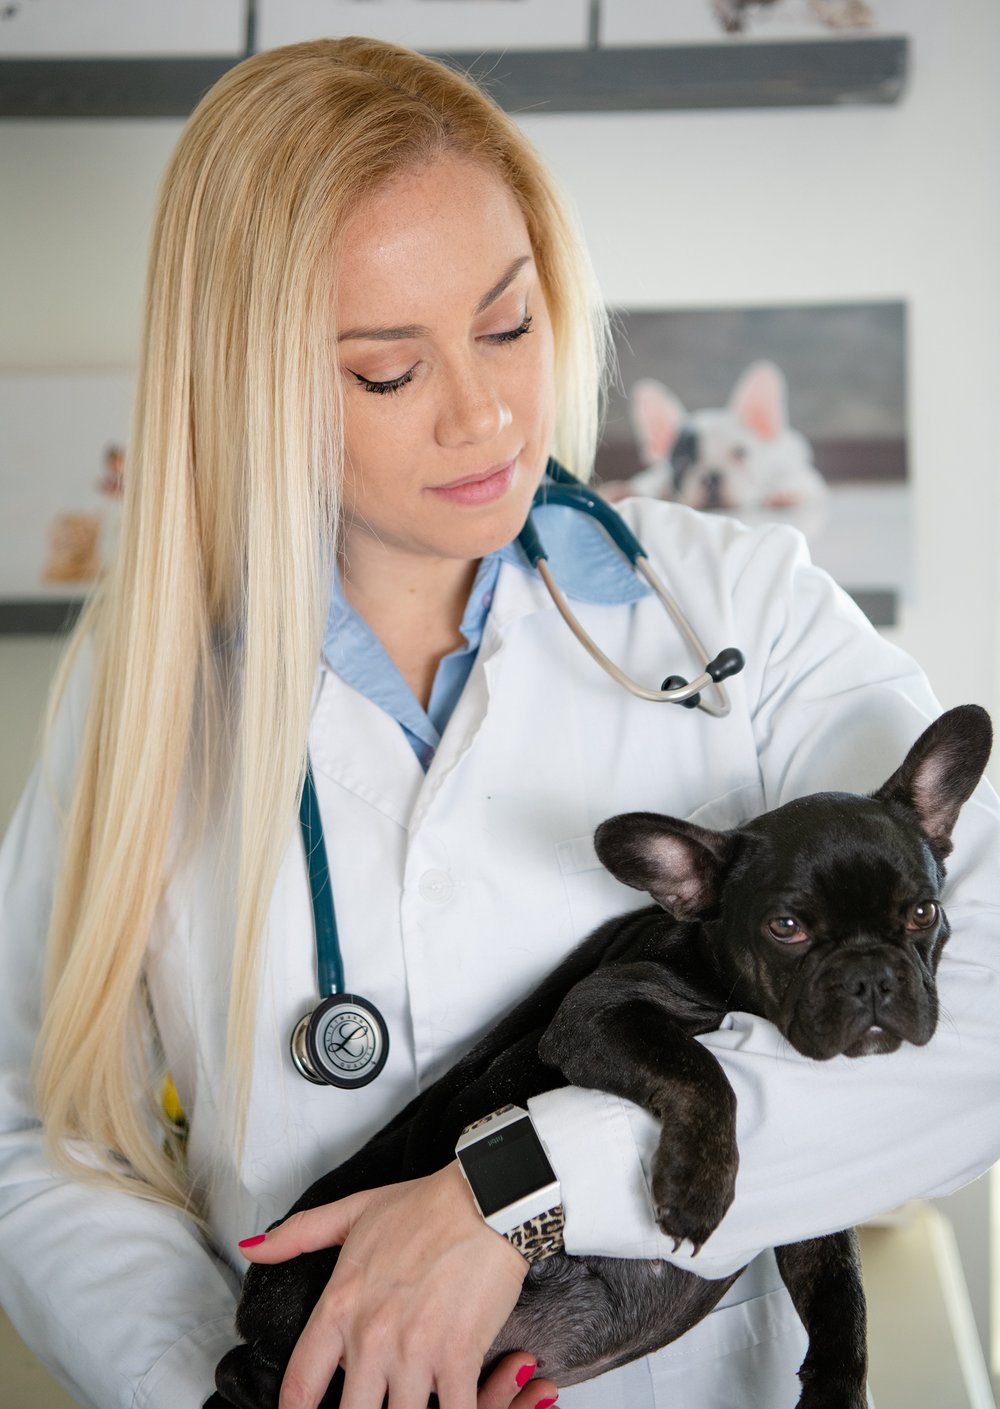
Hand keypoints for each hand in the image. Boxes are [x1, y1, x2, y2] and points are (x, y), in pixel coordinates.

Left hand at [240, 1161, 558, 1408]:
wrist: (485, 1197)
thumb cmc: (425, 1205)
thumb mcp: (354, 1212)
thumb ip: (299, 1234)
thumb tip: (251, 1246)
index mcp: (339, 1306)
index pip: (299, 1386)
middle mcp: (370, 1337)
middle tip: (372, 1405)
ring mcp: (413, 1352)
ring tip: (408, 1406)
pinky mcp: (458, 1358)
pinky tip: (453, 1408)